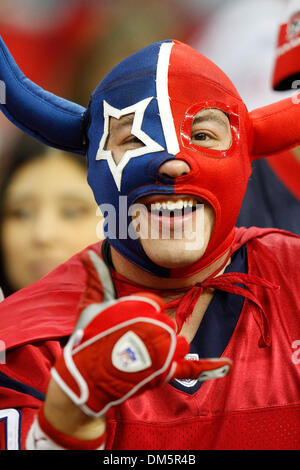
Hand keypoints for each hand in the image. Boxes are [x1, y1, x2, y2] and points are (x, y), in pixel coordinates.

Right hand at [52, 250, 231, 417]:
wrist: (86, 376)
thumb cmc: (89, 336)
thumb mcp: (92, 304)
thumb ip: (97, 278)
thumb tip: (89, 254)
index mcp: (145, 305)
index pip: (155, 303)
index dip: (140, 313)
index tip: (124, 323)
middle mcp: (160, 325)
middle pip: (168, 323)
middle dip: (150, 330)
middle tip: (128, 339)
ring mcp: (166, 349)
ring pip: (179, 341)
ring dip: (166, 346)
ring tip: (144, 352)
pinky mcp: (168, 371)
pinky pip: (194, 366)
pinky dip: (212, 367)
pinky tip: (227, 365)